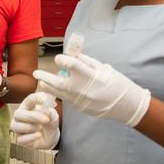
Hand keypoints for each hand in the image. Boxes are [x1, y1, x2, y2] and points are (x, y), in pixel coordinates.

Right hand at [10, 92, 59, 148]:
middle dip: (32, 116)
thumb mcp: (53, 116)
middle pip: (18, 114)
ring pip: (15, 126)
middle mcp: (20, 116)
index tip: (44, 100)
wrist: (50, 137)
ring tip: (40, 127)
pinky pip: (20, 139)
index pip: (28, 100)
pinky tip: (39, 135)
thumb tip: (48, 111)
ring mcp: (19, 128)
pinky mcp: (21, 139)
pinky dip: (30, 137)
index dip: (35, 99)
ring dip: (30, 127)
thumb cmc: (48, 122)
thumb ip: (51, 113)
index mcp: (28, 106)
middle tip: (45, 119)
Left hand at [33, 53, 150, 126]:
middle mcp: (84, 90)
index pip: (71, 65)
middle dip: (45, 77)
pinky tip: (55, 90)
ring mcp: (81, 101)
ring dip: (48, 87)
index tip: (59, 58)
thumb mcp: (104, 69)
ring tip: (41, 82)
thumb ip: (87, 62)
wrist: (127, 106)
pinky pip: (67, 100)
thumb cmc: (117, 83)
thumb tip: (73, 55)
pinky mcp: (81, 108)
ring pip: (58, 94)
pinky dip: (60, 94)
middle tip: (36, 73)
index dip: (62, 60)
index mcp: (91, 77)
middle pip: (58, 83)